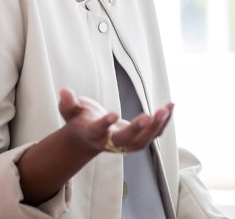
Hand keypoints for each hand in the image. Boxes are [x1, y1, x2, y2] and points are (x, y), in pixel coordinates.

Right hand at [57, 88, 173, 154]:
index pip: (98, 131)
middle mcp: (110, 142)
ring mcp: (125, 143)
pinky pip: (153, 134)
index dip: (105, 124)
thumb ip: (68, 102)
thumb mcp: (69, 110)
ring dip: (156, 126)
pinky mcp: (137, 139)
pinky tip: (170, 107)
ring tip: (166, 108)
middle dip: (137, 129)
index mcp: (92, 133)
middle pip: (125, 141)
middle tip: (149, 115)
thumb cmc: (79, 119)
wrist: (88, 137)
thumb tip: (64, 91)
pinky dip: (163, 122)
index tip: (113, 114)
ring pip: (143, 141)